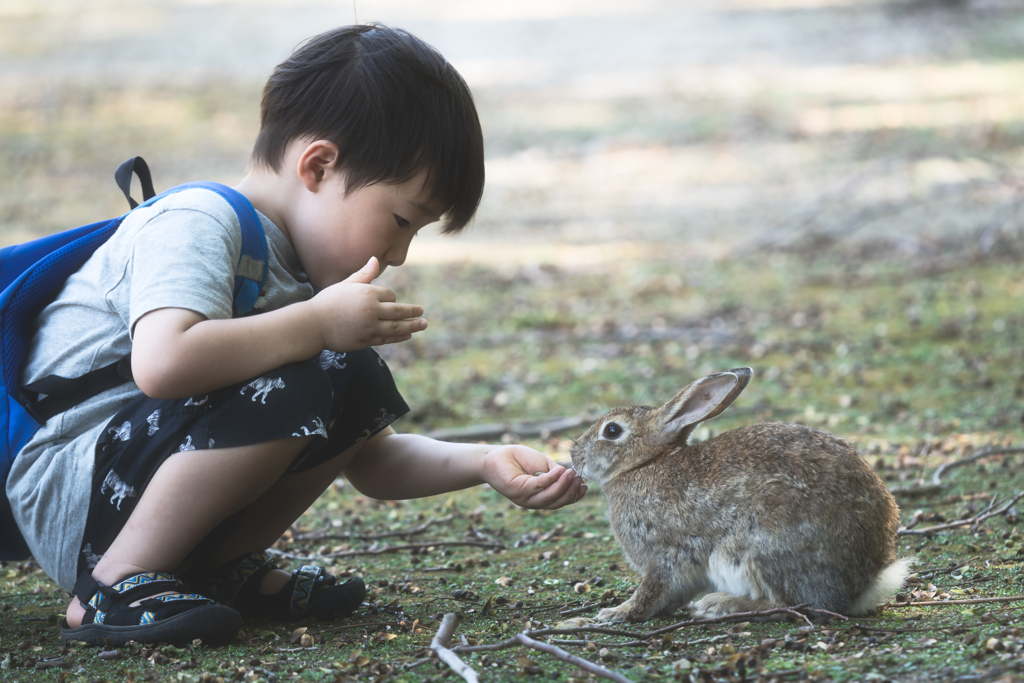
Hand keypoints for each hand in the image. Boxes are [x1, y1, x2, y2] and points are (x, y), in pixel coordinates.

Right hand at [309, 257, 426, 349]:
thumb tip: (375, 259)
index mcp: (366, 293)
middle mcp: (371, 310)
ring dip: (412, 326)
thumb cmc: (328, 302)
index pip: (389, 295)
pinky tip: (408, 335)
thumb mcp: (346, 285)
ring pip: (396, 327)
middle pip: (398, 311)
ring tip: (423, 324)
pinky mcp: (366, 340)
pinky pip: (386, 338)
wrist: (312, 324)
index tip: (391, 301)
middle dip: (412, 312)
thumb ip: (363, 275)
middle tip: (422, 312)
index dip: (392, 298)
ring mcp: (369, 327)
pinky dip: (399, 337)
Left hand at [481, 445, 587, 508]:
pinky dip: (551, 478)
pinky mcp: (517, 490)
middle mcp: (532, 502)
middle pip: (556, 502)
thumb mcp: (543, 466)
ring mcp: (524, 498)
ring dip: (563, 485)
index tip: (586, 485)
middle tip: (581, 479)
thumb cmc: (519, 460)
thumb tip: (574, 476)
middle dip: (571, 491)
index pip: (560, 501)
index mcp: (539, 498)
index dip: (574, 495)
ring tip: (573, 473)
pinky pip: (539, 485)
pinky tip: (559, 470)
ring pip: (549, 496)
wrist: (496, 455)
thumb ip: (556, 473)